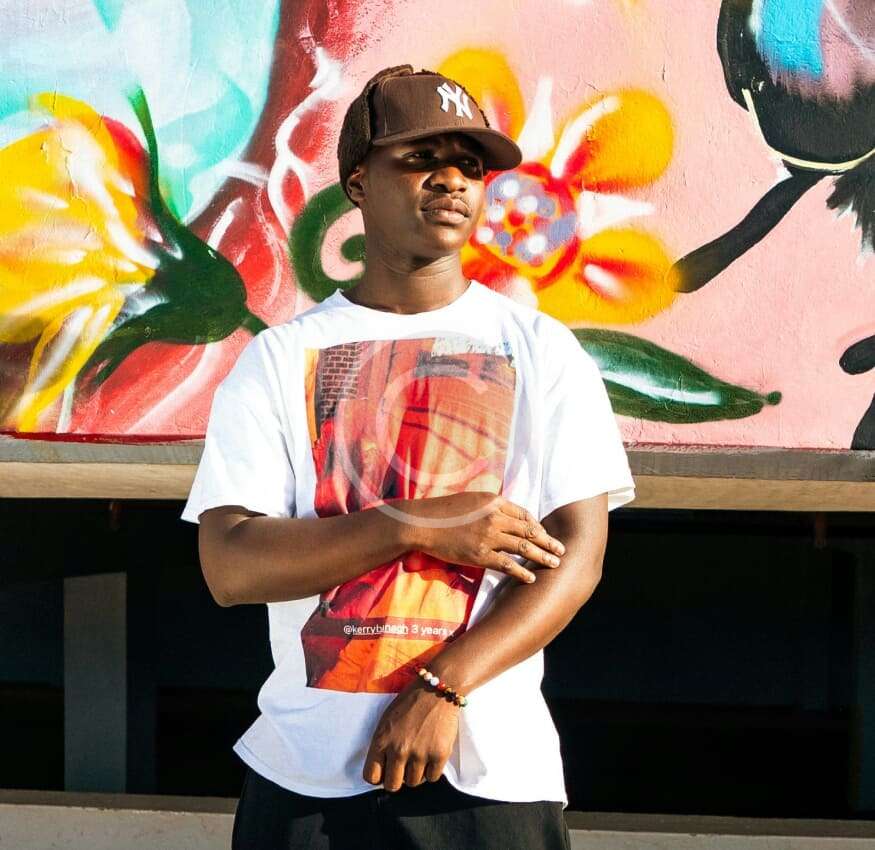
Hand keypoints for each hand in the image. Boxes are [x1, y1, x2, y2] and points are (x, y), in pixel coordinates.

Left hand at [363, 677, 459, 791]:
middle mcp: (399, 750)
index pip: (371, 776)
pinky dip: (432, 769)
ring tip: (420, 755)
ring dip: (416, 772)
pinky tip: (432, 753)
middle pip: (392, 785)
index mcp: (382, 740)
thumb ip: (383, 744)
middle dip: (397, 779)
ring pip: (414, 782)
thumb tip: (382, 769)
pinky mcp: (439, 754)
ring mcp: (420, 754)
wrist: (437, 688)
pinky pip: (432, 777)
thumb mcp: (387, 720)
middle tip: (404, 768)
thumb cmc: (410, 702)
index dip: (378, 777)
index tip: (385, 772)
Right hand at [393, 492, 565, 583]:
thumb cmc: (443, 511)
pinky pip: (508, 565)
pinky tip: (531, 578)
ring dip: (542, 557)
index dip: (537, 526)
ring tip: (555, 564)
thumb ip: (490, 505)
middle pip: (529, 531)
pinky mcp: (480, 555)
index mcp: (494, 502)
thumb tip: (504, 513)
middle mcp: (495, 518)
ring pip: (523, 548)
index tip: (544, 534)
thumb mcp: (471, 499)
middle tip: (562, 549)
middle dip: (548, 541)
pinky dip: (522, 572)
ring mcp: (489, 537)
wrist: (422, 523)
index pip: (524, 514)